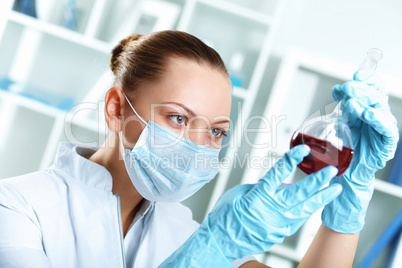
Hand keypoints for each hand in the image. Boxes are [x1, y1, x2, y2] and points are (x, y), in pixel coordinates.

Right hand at [159, 145, 341, 266]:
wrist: (220, 241)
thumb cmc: (224, 216)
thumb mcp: (238, 194)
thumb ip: (260, 187)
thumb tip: (277, 185)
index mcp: (258, 196)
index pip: (278, 173)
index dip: (291, 160)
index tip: (303, 151)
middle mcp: (270, 211)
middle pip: (299, 193)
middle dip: (317, 181)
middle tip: (331, 171)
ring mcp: (277, 225)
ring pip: (304, 210)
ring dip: (320, 199)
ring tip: (334, 190)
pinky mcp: (279, 235)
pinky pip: (296, 221)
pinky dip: (306, 212)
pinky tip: (314, 205)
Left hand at [322, 70, 398, 233]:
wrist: (340, 178)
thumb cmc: (337, 152)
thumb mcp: (336, 125)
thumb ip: (340, 108)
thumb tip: (337, 90)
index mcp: (365, 110)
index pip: (371, 89)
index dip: (366, 80)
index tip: (355, 76)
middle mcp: (375, 118)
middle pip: (376, 96)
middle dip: (362, 90)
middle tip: (348, 88)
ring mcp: (381, 131)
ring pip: (381, 110)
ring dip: (367, 103)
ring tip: (353, 102)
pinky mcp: (385, 145)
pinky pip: (387, 131)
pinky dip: (378, 121)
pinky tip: (368, 115)